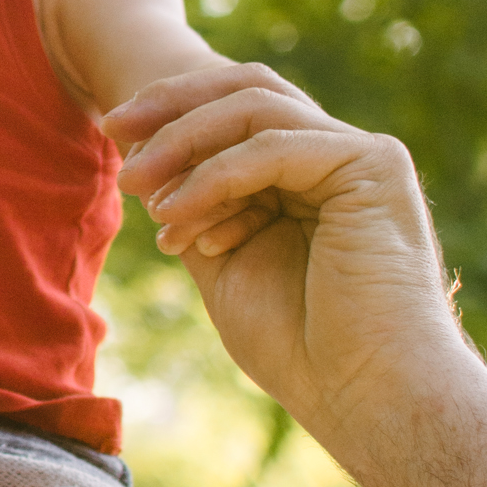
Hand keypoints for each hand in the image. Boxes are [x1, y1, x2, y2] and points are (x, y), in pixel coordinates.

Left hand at [110, 68, 465, 437]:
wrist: (365, 395)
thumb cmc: (301, 349)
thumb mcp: (225, 263)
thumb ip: (199, 207)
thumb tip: (150, 166)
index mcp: (311, 178)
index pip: (239, 113)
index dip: (173, 117)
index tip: (114, 140)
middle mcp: (340, 157)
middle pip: (249, 91)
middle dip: (174, 105)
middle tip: (112, 127)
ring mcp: (362, 158)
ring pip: (256, 109)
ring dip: (184, 140)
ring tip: (135, 183)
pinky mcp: (373, 168)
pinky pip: (274, 147)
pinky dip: (216, 174)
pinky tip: (175, 210)